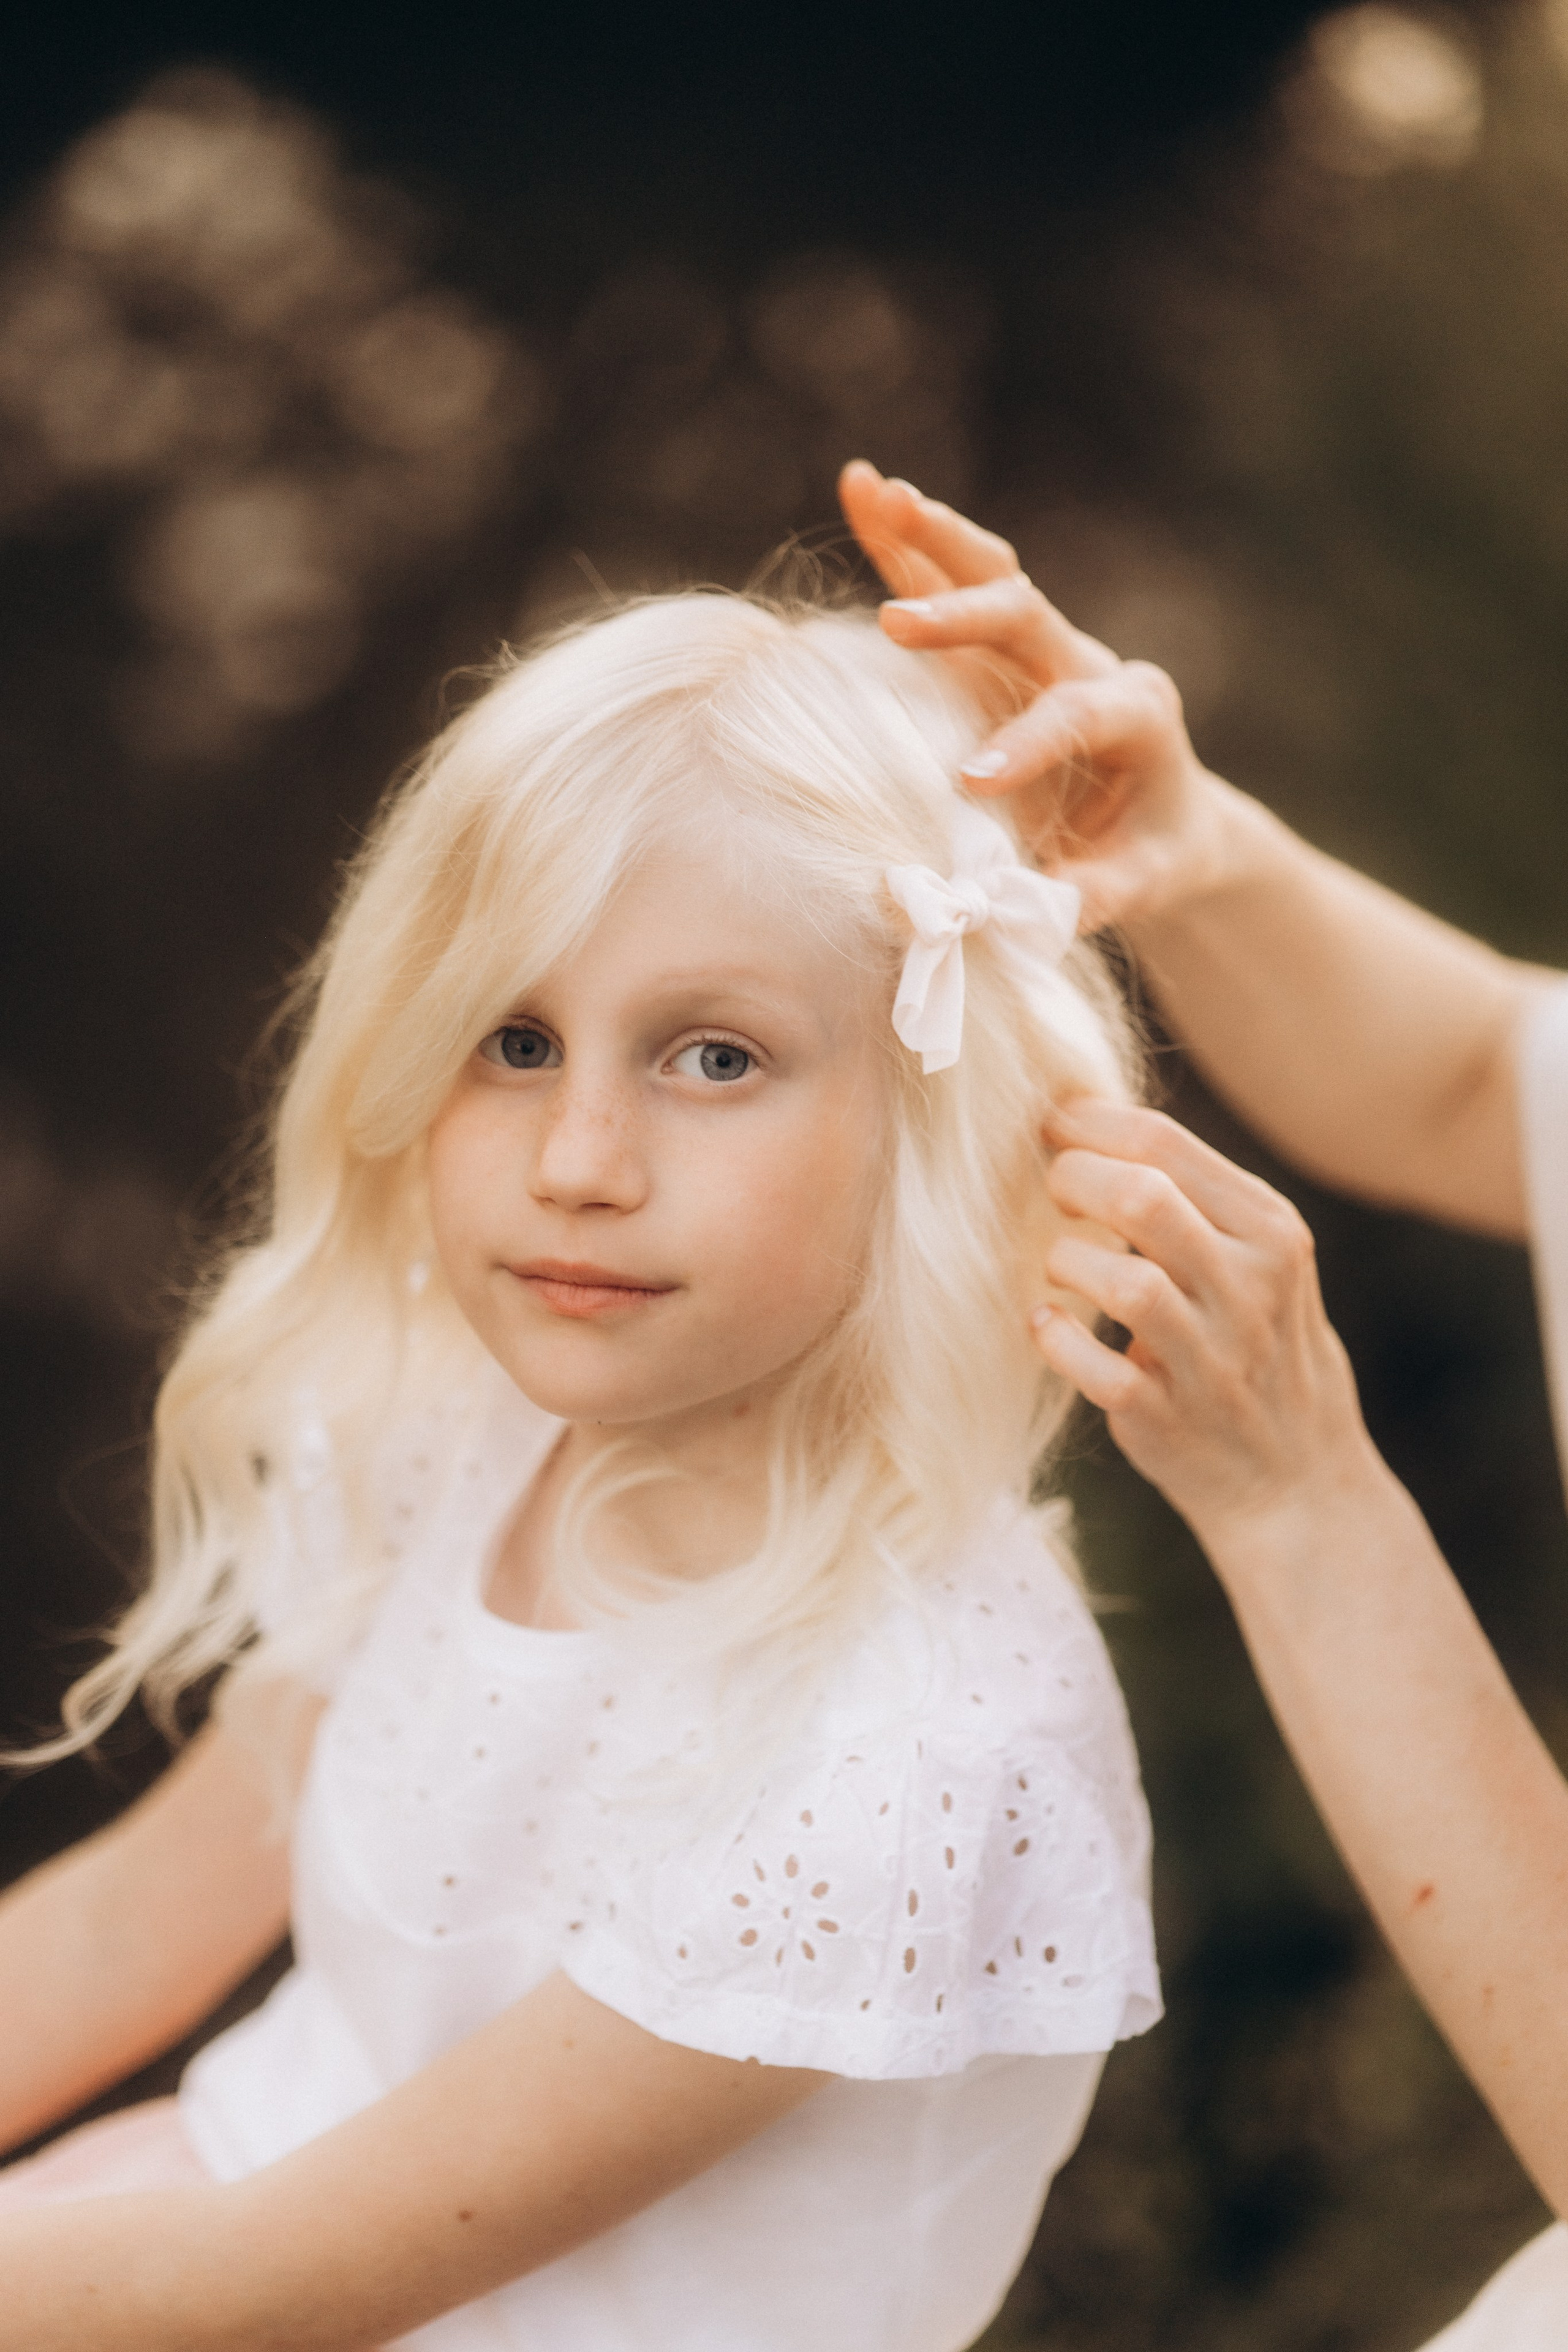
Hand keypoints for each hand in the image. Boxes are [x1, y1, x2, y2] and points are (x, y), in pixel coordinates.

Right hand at [838, 459, 1244, 930]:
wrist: (1165, 816)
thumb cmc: (1146, 854)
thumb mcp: (1134, 886)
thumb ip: (1082, 898)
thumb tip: (999, 915)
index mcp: (1137, 715)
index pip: (1078, 716)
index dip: (1027, 746)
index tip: (971, 783)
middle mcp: (1092, 662)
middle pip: (1029, 616)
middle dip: (964, 617)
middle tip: (900, 626)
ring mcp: (1044, 644)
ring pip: (992, 574)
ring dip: (931, 536)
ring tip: (875, 491)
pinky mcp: (999, 643)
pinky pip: (952, 578)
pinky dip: (905, 539)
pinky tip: (861, 486)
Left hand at [1030, 1099, 1385, 1550]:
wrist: (1295, 1476)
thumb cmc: (1255, 1340)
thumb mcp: (1259, 1255)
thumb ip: (1194, 1194)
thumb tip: (1088, 1121)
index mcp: (1270, 1231)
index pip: (1166, 1144)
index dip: (1089, 1124)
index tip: (1051, 1126)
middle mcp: (1250, 1289)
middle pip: (1143, 1198)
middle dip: (1075, 1178)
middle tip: (1052, 1188)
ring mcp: (1213, 1360)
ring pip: (1126, 1284)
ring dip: (1067, 1262)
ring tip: (1060, 1266)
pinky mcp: (1167, 1419)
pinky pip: (1098, 1369)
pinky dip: (1058, 1340)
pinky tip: (1046, 1323)